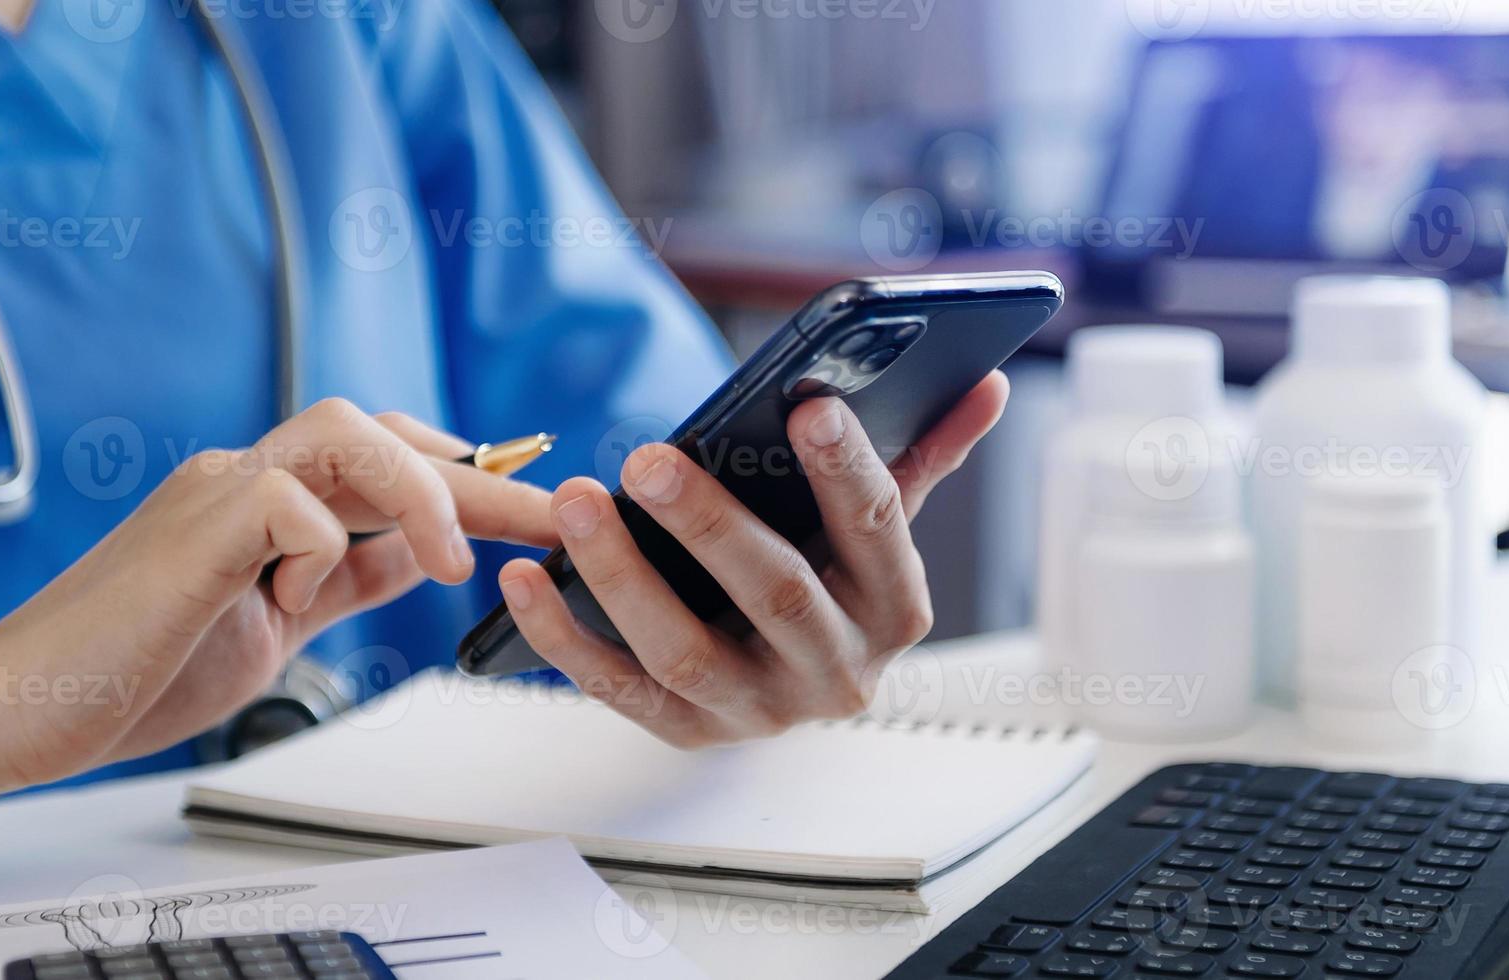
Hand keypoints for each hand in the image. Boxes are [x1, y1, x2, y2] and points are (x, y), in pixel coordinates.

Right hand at [0, 399, 555, 788]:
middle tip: (552, 517)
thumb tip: (419, 556)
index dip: (467, 476)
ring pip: (341, 428)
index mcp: (263, 503)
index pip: (385, 463)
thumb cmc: (134, 671)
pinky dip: (318, 544)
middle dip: (477, 472)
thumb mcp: (274, 627)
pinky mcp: (192, 528)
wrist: (22, 707)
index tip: (539, 506)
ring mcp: (214, 492)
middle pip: (380, 432)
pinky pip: (286, 497)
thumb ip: (340, 581)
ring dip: (416, 487)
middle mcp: (241, 478)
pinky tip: (296, 596)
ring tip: (450, 556)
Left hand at [497, 372, 1009, 747]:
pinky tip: (524, 577)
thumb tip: (985, 382)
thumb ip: (921, 452)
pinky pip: (618, 689)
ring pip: (687, 649)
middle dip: (710, 524)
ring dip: (623, 575)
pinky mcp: (689, 732)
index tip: (809, 403)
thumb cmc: (830, 575)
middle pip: (776, 595)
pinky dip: (563, 637)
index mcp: (896, 607)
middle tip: (647, 458)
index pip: (878, 531)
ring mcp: (760, 711)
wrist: (791, 677)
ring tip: (577, 501)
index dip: (846, 468)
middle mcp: (837, 671)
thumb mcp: (876, 523)